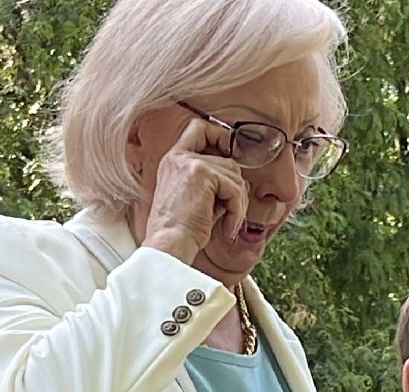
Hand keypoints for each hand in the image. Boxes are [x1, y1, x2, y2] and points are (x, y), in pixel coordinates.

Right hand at [142, 118, 249, 260]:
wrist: (169, 245)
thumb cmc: (181, 232)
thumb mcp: (196, 200)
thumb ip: (212, 183)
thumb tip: (240, 181)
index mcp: (174, 161)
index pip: (199, 128)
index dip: (220, 136)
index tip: (232, 156)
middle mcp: (178, 157)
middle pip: (227, 158)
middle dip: (236, 188)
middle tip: (231, 211)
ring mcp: (189, 162)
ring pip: (235, 174)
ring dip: (238, 203)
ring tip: (227, 222)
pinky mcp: (200, 173)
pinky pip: (234, 188)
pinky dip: (237, 211)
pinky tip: (227, 227)